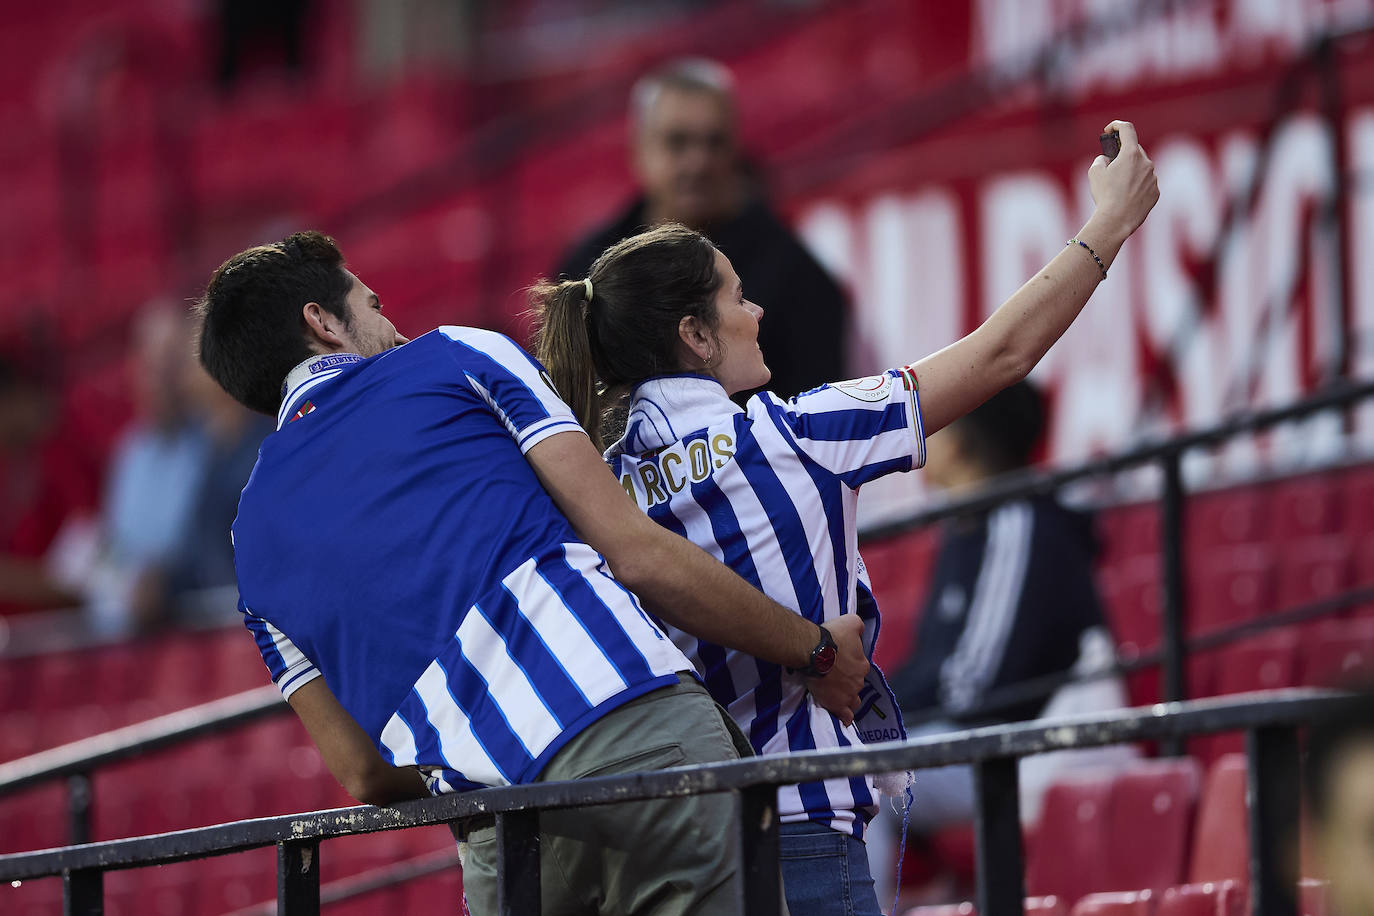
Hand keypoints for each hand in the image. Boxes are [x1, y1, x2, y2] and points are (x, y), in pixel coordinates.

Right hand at [805, 614, 869, 726]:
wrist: (813, 651)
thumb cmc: (831, 636)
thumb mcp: (850, 622)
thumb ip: (858, 625)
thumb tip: (860, 629)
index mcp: (862, 664)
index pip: (860, 667)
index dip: (849, 665)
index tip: (839, 662)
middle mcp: (859, 681)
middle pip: (856, 684)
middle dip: (848, 681)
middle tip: (834, 676)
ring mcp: (848, 694)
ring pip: (853, 700)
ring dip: (847, 698)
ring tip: (836, 694)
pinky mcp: (837, 704)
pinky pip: (845, 716)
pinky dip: (845, 717)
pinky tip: (843, 717)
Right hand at [1088, 120, 1159, 237]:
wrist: (1116, 221)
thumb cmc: (1105, 196)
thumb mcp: (1094, 172)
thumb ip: (1101, 159)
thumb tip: (1107, 160)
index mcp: (1130, 154)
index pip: (1127, 129)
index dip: (1116, 125)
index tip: (1109, 130)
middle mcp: (1146, 162)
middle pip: (1134, 150)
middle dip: (1123, 154)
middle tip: (1111, 164)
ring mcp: (1153, 178)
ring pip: (1141, 168)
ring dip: (1130, 172)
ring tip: (1117, 188)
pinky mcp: (1155, 192)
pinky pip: (1146, 183)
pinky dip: (1137, 186)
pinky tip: (1126, 198)